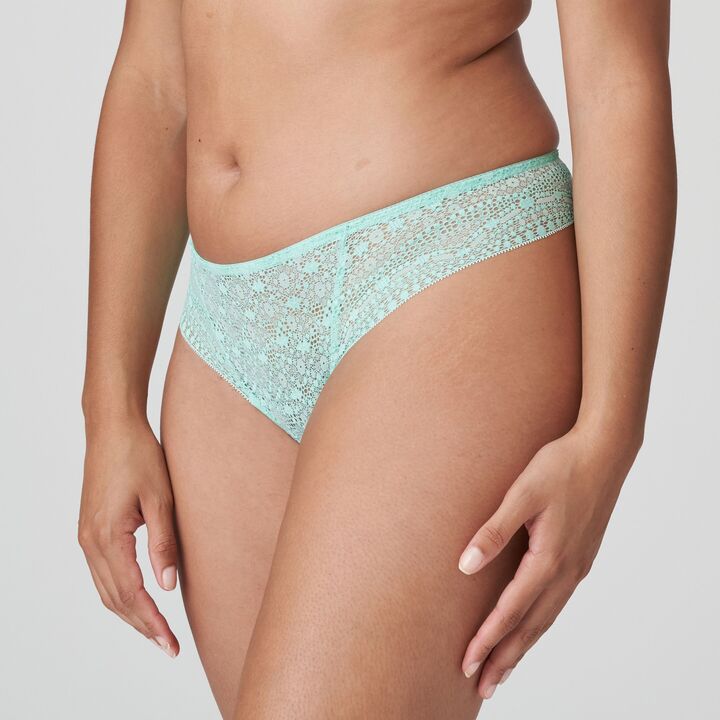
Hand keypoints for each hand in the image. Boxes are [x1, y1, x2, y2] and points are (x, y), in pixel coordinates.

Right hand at [78, 416, 179, 657]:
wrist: (112, 427)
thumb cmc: (139, 456)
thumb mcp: (160, 498)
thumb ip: (163, 543)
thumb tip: (167, 586)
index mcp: (107, 536)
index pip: (131, 594)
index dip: (151, 622)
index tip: (171, 644)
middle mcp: (90, 542)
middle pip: (114, 599)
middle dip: (142, 626)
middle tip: (169, 646)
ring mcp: (86, 536)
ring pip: (106, 590)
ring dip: (130, 613)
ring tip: (157, 630)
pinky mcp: (90, 529)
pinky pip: (102, 574)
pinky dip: (120, 594)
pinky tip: (138, 599)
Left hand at [457, 425, 639, 698]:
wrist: (604, 451)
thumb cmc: (562, 466)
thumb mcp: (522, 493)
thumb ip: (494, 530)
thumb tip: (466, 566)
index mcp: (549, 558)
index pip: (512, 610)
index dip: (488, 638)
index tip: (467, 662)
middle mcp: (566, 571)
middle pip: (531, 626)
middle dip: (505, 657)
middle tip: (482, 685)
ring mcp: (576, 567)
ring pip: (546, 618)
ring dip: (523, 646)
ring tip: (503, 669)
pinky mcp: (580, 558)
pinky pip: (556, 603)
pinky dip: (539, 624)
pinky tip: (530, 627)